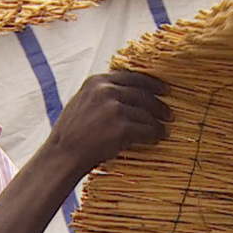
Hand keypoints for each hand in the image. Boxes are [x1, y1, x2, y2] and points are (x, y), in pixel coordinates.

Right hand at [48, 71, 170, 176]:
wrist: (63, 155)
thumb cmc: (71, 133)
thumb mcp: (81, 102)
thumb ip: (101, 94)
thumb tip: (125, 92)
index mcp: (96, 82)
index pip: (132, 77)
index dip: (151, 83)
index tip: (163, 89)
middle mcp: (106, 91)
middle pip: (142, 94)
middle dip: (159, 104)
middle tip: (169, 113)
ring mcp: (115, 109)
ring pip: (146, 113)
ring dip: (158, 123)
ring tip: (164, 129)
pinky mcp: (122, 128)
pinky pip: (147, 129)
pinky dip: (155, 134)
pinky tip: (157, 138)